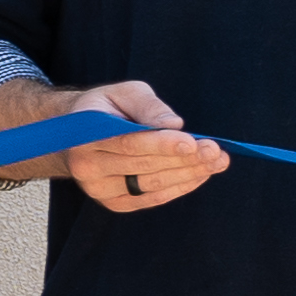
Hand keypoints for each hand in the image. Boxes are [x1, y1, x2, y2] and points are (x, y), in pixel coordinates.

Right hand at [1, 76, 224, 212]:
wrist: (77, 136)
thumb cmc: (107, 108)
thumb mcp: (124, 93)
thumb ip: (148, 106)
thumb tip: (174, 124)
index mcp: (85, 136)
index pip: (127, 143)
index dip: (161, 144)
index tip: (193, 141)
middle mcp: (87, 167)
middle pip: (143, 166)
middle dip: (184, 159)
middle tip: (216, 151)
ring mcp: (98, 189)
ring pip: (150, 185)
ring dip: (188, 174)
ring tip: (217, 162)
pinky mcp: (113, 202)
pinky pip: (150, 198)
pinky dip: (178, 188)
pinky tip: (200, 175)